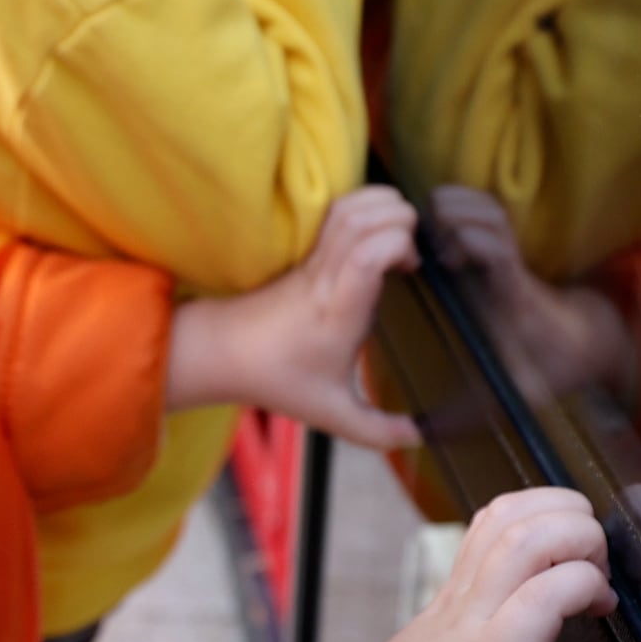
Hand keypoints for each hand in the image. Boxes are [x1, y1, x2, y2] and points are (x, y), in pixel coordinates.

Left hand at [167, 186, 420, 449]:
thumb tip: (417, 438)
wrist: (223, 353)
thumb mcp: (333, 414)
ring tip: (399, 233)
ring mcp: (311, 258)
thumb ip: (378, 431)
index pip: (367, 256)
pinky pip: (334, 209)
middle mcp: (326, 276)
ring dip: (382, 206)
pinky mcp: (303, 249)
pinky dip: (362, 203)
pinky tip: (375, 229)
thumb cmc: (278, 379)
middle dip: (399, 219)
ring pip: (346, 207)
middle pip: (361, 219)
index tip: (413, 267)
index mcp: (338, 311)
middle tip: (412, 248)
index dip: (398, 246)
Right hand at [297, 487, 613, 641]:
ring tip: (598, 574)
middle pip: (511, 511)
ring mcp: (476, 620)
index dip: (538, 520)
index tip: (573, 559)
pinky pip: (549, 588)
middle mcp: (462, 603)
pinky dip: (584, 584)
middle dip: (566, 511)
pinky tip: (597, 608)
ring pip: (530, 532)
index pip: (490, 529)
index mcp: (452, 613)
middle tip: (593, 557)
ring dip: (578, 536)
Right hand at [431, 187, 631, 400]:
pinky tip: (438, 237)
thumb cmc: (546, 369)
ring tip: (426, 237)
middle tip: (425, 244)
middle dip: (453, 217)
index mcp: (513, 296)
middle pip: (489, 214)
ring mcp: (510, 254)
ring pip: (488, 206)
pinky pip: (485, 213)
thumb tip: (424, 435)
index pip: (498, 251)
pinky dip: (459, 211)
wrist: (585, 346)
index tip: (444, 261)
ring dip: (454, 209)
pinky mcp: (505, 249)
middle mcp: (512, 268)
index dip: (470, 242)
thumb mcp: (512, 395)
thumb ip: (469, 415)